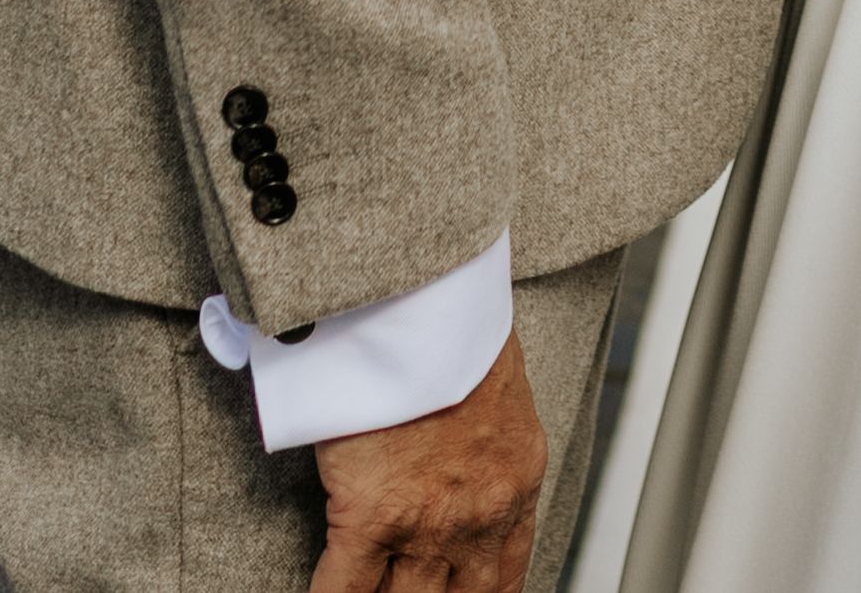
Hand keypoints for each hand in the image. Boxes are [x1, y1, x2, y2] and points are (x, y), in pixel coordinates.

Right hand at [309, 331, 548, 592]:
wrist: (429, 296)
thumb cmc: (457, 328)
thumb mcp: (499, 401)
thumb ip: (486, 453)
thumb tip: (461, 467)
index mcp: (516, 487)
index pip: (504, 583)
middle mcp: (479, 518)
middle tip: (410, 588)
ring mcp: (427, 524)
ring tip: (374, 586)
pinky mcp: (372, 515)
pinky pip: (344, 590)